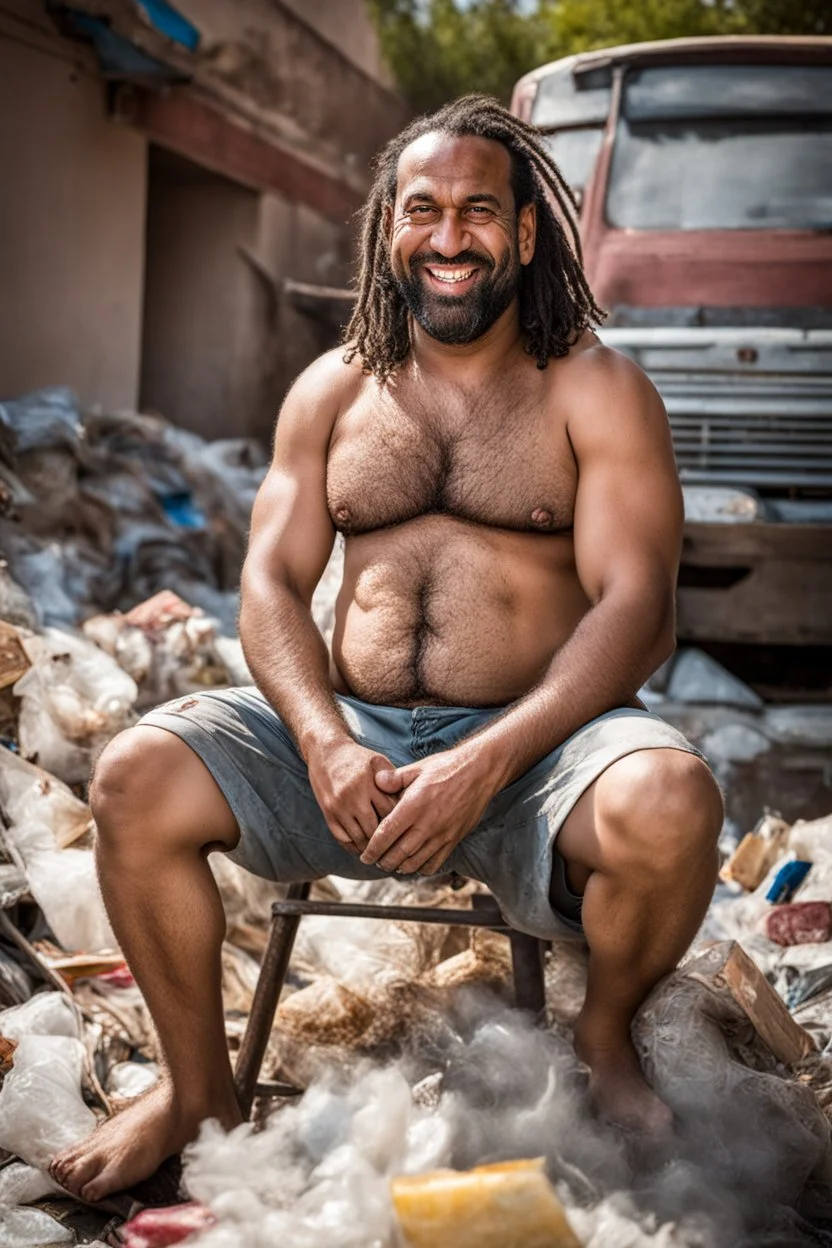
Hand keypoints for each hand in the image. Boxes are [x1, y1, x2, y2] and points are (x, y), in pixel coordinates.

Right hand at [307, 740, 398, 855]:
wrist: (326, 751)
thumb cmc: (357, 758)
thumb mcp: (377, 761)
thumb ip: (393, 779)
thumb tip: (409, 801)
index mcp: (367, 783)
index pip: (389, 812)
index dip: (400, 823)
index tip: (408, 831)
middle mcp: (351, 797)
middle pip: (374, 829)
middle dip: (387, 841)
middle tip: (398, 849)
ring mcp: (338, 807)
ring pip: (358, 837)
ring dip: (371, 848)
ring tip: (383, 853)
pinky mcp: (327, 813)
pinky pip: (342, 838)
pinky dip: (354, 847)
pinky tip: (364, 849)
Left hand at [359, 747, 495, 875]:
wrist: (479, 772)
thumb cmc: (446, 767)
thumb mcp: (417, 768)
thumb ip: (394, 778)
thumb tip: (376, 782)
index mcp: (413, 806)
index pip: (385, 835)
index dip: (372, 850)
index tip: (365, 856)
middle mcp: (426, 825)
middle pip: (397, 854)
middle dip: (383, 861)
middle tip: (375, 861)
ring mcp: (441, 835)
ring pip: (414, 863)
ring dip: (400, 867)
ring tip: (392, 864)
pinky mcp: (454, 839)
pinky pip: (435, 863)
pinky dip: (422, 868)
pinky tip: (415, 864)